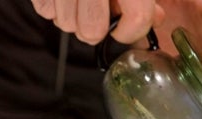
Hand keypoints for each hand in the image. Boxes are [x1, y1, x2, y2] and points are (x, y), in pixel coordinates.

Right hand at [31, 0, 164, 44]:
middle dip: (95, 30)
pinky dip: (53, 8)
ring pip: (66, 25)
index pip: (137, 20)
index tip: (125, 30)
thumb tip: (156, 19)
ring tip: (77, 1)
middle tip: (96, 17)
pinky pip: (45, 11)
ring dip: (72, 20)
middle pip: (92, 31)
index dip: (131, 33)